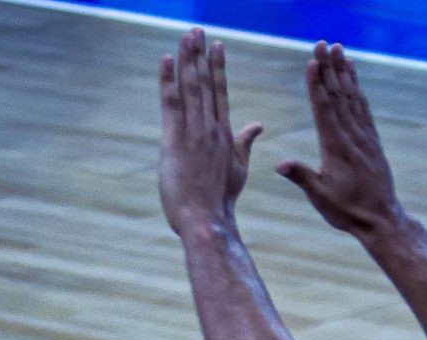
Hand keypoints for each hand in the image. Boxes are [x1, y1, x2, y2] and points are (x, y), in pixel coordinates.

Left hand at [158, 29, 261, 238]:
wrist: (207, 221)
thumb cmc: (221, 201)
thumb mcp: (239, 169)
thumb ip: (245, 143)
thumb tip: (258, 126)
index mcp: (225, 133)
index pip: (220, 92)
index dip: (217, 67)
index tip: (216, 45)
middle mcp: (211, 128)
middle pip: (205, 83)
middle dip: (200, 55)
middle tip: (196, 30)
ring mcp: (194, 133)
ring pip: (191, 87)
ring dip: (187, 59)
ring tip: (185, 36)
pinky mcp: (175, 141)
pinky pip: (172, 104)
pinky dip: (168, 81)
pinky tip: (167, 60)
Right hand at [277, 43, 399, 237]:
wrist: (380, 218)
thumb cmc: (347, 211)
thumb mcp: (321, 197)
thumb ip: (302, 177)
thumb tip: (280, 164)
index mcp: (336, 147)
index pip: (324, 108)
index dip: (317, 84)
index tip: (312, 61)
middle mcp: (351, 136)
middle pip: (338, 94)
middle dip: (329, 68)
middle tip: (322, 44)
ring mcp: (363, 135)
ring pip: (352, 96)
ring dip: (344, 71)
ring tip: (337, 49)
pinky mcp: (371, 139)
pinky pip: (363, 107)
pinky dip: (357, 89)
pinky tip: (352, 76)